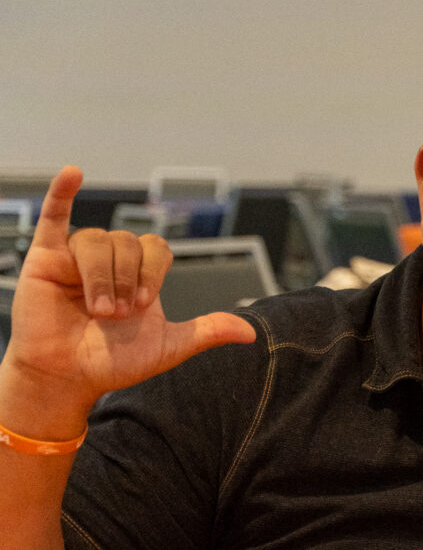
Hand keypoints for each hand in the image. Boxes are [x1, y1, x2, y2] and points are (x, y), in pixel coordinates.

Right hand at [0, 168, 256, 432]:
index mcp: (140, 274)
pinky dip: (61, 192)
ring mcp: (77, 256)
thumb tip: (250, 332)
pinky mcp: (45, 256)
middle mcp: (111, 260)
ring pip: (97, 240)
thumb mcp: (168, 346)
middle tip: (118, 314)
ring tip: (99, 309)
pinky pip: (53, 215)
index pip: (157, 247)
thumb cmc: (111, 360)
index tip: (144, 304)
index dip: (153, 271)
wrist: (68, 376)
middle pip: (127, 242)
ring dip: (103, 276)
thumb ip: (207, 331)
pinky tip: (72, 173)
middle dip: (127, 280)